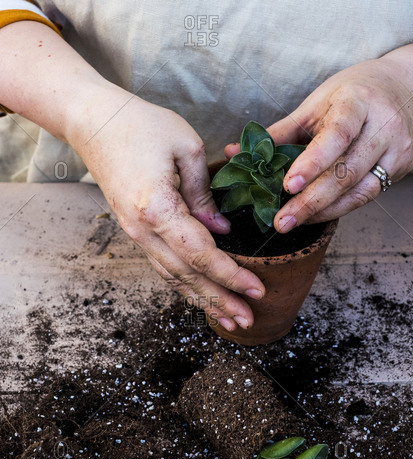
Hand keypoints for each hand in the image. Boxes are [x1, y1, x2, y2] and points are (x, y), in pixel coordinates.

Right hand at [71, 88, 264, 330]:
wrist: (93, 122)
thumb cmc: (141, 125)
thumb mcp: (186, 148)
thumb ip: (205, 194)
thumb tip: (220, 230)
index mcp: (158, 209)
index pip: (201, 254)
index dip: (231, 276)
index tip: (257, 290)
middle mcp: (143, 231)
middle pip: (187, 276)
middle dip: (220, 300)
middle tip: (248, 320)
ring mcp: (135, 234)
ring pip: (173, 278)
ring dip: (202, 300)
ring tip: (229, 318)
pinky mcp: (135, 231)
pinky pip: (163, 266)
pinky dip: (184, 285)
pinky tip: (201, 295)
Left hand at [225, 46, 412, 231]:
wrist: (405, 89)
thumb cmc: (351, 95)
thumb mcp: (315, 104)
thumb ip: (279, 133)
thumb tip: (234, 152)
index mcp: (357, 101)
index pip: (337, 135)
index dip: (312, 163)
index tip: (287, 186)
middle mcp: (383, 125)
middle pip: (346, 171)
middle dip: (311, 201)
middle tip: (281, 221)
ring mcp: (396, 150)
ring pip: (358, 190)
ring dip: (322, 211)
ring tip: (292, 222)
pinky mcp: (400, 169)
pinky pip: (366, 197)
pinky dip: (337, 208)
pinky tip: (315, 215)